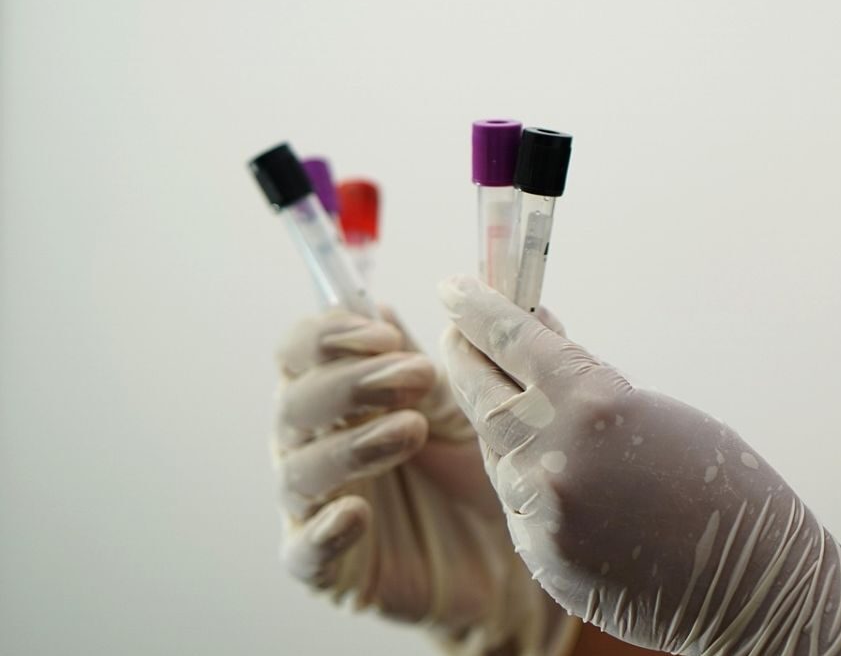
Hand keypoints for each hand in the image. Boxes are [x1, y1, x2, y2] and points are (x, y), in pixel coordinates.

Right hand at [272, 307, 575, 653]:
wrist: (517, 549)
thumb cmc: (483, 464)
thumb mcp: (466, 396)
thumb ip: (431, 349)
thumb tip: (382, 305)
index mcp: (340, 394)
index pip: (298, 351)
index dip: (329, 335)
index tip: (387, 335)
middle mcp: (317, 444)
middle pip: (292, 402)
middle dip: (350, 382)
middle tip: (417, 378)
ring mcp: (318, 506)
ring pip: (296, 470)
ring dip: (350, 443)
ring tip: (413, 431)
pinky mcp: (331, 567)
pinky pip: (302, 553)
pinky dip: (322, 532)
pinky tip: (358, 513)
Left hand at [439, 275, 840, 655]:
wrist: (751, 588)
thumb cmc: (723, 488)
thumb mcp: (654, 415)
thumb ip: (585, 384)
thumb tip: (537, 345)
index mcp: (595, 406)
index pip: (513, 341)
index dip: (478, 310)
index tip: (454, 287)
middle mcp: (555, 458)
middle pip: (482, 393)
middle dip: (464, 357)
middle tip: (455, 333)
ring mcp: (541, 514)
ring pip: (496, 450)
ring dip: (498, 419)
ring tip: (512, 396)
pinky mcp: (540, 557)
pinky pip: (517, 501)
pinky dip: (525, 475)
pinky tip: (550, 466)